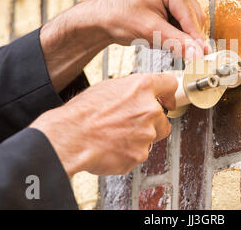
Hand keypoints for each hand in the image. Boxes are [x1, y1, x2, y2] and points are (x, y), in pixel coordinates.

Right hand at [31, 73, 177, 177]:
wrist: (71, 137)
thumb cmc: (83, 113)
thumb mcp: (107, 87)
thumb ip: (130, 90)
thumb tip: (137, 95)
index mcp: (142, 88)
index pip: (170, 84)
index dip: (168, 93)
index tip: (168, 99)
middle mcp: (150, 110)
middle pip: (163, 117)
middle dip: (151, 121)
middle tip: (129, 123)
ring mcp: (147, 134)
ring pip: (151, 137)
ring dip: (139, 137)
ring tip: (116, 134)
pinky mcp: (140, 155)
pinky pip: (139, 153)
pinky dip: (128, 152)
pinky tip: (112, 146)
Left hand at [96, 0, 210, 57]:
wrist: (101, 19)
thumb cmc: (117, 16)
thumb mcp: (150, 31)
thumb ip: (176, 42)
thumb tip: (197, 54)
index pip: (190, 15)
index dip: (196, 37)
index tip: (203, 55)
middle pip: (194, 19)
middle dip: (186, 37)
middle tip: (182, 54)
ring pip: (189, 24)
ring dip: (179, 37)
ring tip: (158, 42)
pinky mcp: (169, 6)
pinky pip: (181, 25)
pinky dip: (174, 36)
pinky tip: (158, 38)